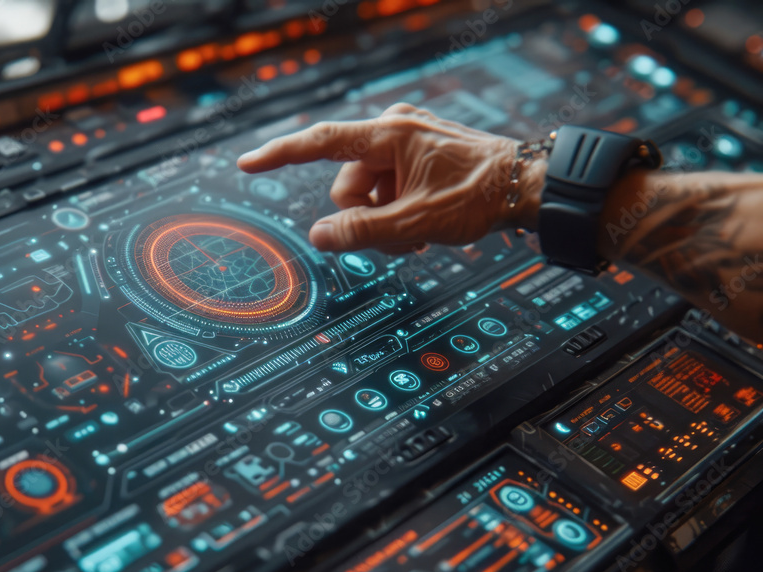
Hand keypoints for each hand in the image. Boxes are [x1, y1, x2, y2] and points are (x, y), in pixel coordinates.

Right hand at [237, 103, 545, 253]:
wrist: (526, 186)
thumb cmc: (479, 195)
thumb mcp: (415, 223)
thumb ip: (361, 232)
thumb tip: (319, 238)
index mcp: (389, 135)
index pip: (320, 143)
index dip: (279, 155)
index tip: (248, 163)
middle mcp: (394, 130)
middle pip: (346, 184)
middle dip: (365, 217)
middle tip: (399, 236)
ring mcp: (407, 142)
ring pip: (366, 192)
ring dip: (384, 219)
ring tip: (417, 233)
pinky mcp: (417, 155)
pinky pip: (386, 187)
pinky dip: (396, 211)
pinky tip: (421, 223)